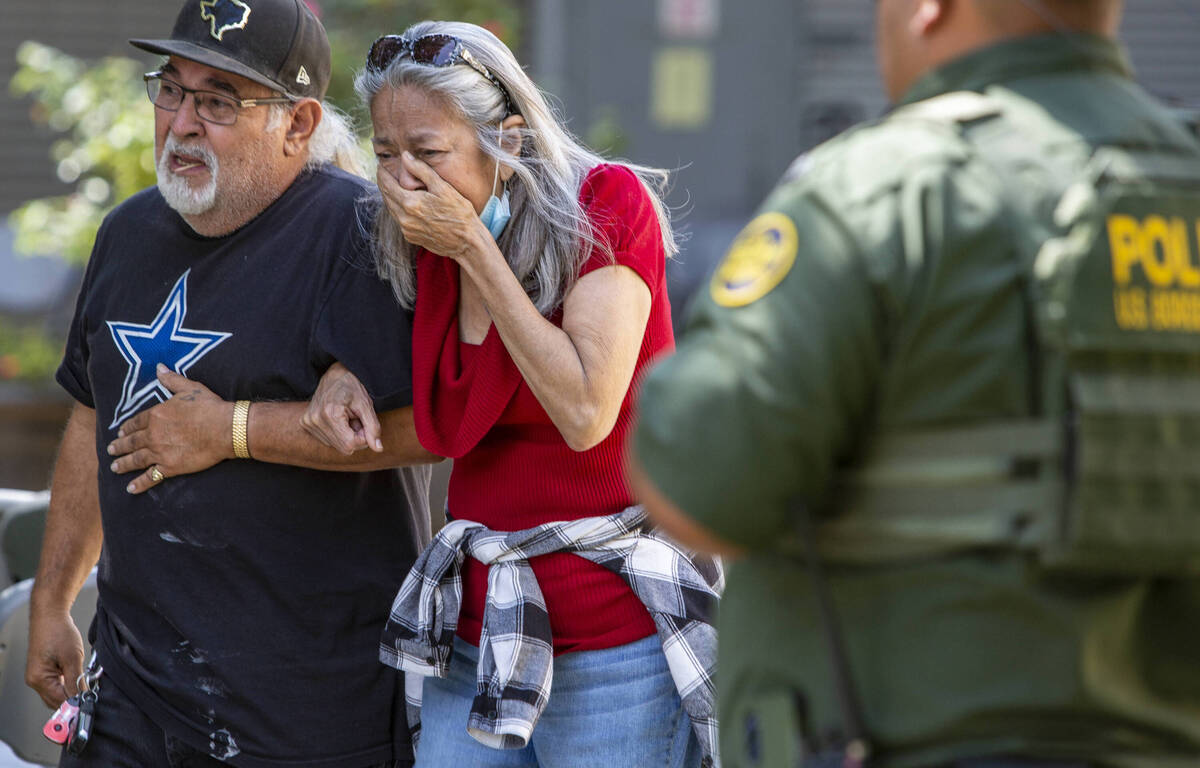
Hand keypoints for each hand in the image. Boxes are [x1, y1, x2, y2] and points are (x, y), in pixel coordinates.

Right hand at [26, 608, 83, 708]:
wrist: (50, 614)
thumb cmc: (58, 631)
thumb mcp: (73, 658)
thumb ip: (77, 680)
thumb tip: (82, 698)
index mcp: (39, 679)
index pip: (59, 701)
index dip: (76, 704)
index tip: (89, 705)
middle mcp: (35, 680)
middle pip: (56, 701)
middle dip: (73, 700)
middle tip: (90, 697)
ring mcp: (38, 676)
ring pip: (57, 694)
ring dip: (71, 692)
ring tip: (85, 685)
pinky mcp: (44, 671)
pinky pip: (56, 685)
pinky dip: (68, 685)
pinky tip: (78, 679)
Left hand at [107, 365, 231, 493]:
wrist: (225, 428)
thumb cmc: (210, 407)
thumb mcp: (190, 388)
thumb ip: (171, 380)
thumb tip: (159, 367)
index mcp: (156, 415)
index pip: (136, 422)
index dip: (127, 428)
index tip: (120, 432)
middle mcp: (153, 434)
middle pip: (131, 441)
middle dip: (120, 446)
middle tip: (111, 450)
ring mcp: (159, 452)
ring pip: (135, 459)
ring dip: (123, 464)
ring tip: (115, 467)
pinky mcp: (170, 467)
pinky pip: (150, 477)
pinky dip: (139, 484)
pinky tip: (130, 488)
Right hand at [300, 362, 382, 454]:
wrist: (335, 374)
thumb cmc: (353, 387)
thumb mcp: (366, 405)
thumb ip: (373, 427)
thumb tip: (378, 449)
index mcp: (330, 414)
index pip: (350, 445)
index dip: (363, 438)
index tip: (365, 424)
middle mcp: (315, 419)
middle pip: (343, 447)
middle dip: (355, 437)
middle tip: (357, 420)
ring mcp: (308, 422)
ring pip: (335, 445)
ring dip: (346, 435)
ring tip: (347, 418)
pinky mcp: (305, 423)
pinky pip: (327, 440)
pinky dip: (337, 433)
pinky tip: (338, 419)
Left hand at [377, 152, 489, 262]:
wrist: (467, 242)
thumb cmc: (459, 213)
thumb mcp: (443, 187)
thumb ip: (421, 170)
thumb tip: (405, 156)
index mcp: (410, 203)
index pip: (386, 184)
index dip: (382, 173)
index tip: (381, 165)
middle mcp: (404, 218)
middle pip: (386, 196)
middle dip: (384, 183)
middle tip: (385, 173)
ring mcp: (406, 229)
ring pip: (391, 209)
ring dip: (390, 196)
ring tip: (394, 185)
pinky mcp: (411, 237)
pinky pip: (399, 219)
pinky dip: (398, 209)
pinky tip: (406, 203)